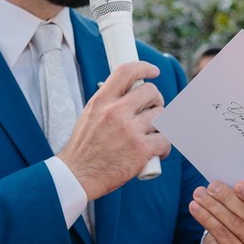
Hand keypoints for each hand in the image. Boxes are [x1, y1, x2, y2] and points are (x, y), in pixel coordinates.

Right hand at [61, 61, 170, 200]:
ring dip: (161, 125)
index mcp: (102, 100)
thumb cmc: (84, 148)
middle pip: (151, 92)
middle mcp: (116, 111)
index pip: (126, 72)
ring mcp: (130, 130)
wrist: (77, 175)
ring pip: (161, 115)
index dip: (144, 67)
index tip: (154, 71)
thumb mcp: (89, 115)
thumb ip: (109, 103)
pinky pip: (165, 140)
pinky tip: (158, 152)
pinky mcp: (141, 149)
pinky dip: (164, 146)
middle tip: (152, 112)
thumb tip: (131, 94)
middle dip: (156, 101)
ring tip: (153, 135)